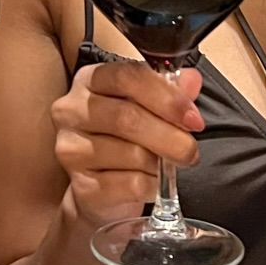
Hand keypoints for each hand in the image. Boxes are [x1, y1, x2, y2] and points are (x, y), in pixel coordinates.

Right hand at [52, 59, 202, 232]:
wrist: (103, 188)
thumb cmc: (126, 137)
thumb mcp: (149, 106)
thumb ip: (171, 90)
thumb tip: (191, 80)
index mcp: (90, 80)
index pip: (126, 77)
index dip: (166, 96)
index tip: (193, 118)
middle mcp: (72, 111)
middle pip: (127, 117)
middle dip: (170, 136)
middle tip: (190, 150)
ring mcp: (72, 149)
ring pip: (132, 153)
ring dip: (161, 162)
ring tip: (167, 165)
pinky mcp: (82, 186)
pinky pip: (130, 184)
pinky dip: (153, 185)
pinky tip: (153, 182)